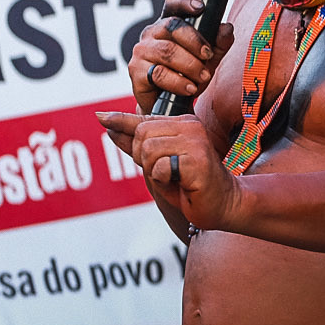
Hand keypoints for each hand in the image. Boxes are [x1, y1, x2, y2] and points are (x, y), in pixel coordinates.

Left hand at [96, 111, 241, 230]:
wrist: (225, 206)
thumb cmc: (191, 186)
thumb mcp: (158, 162)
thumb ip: (135, 143)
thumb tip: (107, 123)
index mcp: (182, 123)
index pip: (143, 120)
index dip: (120, 122)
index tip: (100, 118)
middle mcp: (190, 126)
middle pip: (141, 134)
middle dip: (143, 159)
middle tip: (165, 173)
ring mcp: (195, 141)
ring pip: (148, 149)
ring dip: (154, 171)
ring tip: (174, 178)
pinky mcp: (197, 159)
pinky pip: (160, 167)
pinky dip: (164, 180)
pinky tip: (183, 184)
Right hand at [127, 0, 233, 113]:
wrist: (169, 108)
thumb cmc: (186, 77)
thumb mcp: (207, 61)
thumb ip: (218, 45)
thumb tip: (227, 28)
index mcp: (167, 25)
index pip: (173, 5)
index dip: (184, 2)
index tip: (200, 7)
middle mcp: (151, 33)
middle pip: (172, 26)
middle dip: (195, 41)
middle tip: (207, 57)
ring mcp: (141, 51)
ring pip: (167, 51)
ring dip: (190, 65)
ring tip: (202, 77)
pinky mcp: (135, 71)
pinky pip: (158, 73)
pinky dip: (178, 82)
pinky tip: (188, 88)